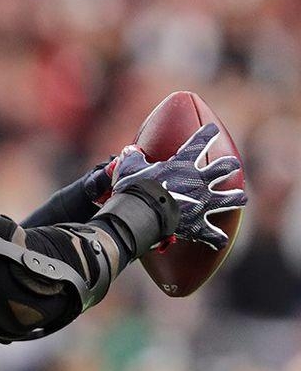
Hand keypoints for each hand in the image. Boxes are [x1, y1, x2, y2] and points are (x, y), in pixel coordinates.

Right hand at [111, 123, 246, 249]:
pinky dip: (216, 238)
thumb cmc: (134, 187)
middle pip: (224, 168)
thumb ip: (132, 159)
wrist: (141, 213)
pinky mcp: (198, 225)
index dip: (206, 134)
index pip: (198, 142)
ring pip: (229, 199)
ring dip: (236, 199)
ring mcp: (202, 203)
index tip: (211, 130)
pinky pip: (213, 234)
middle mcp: (199, 181)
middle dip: (230, 166)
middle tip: (232, 165)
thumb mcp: (128, 168)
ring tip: (241, 198)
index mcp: (182, 164)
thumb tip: (130, 151)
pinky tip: (219, 240)